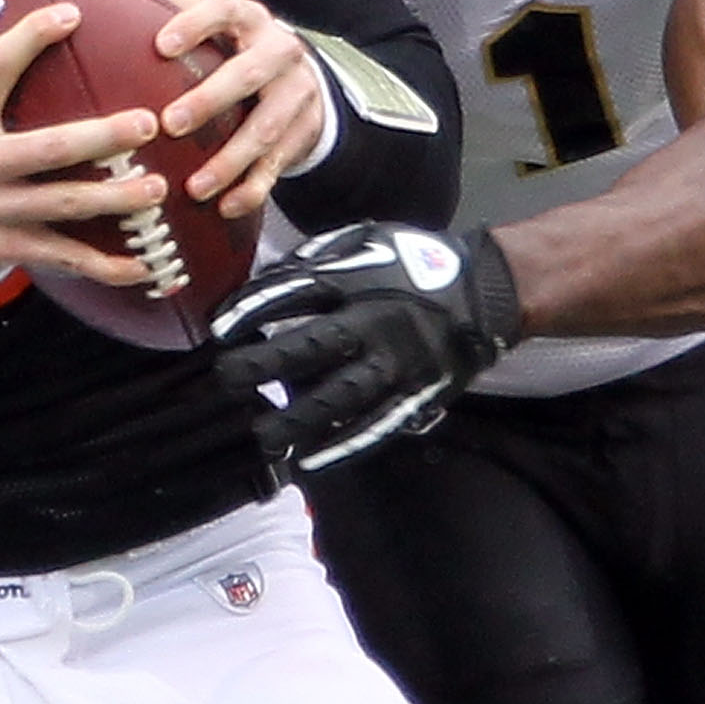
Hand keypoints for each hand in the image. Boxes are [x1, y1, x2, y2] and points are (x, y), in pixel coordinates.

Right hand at [0, 0, 169, 289]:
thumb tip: (12, 18)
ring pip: (62, 204)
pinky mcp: (2, 247)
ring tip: (157, 188)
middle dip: (102, 137)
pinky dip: (103, 266)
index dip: (31, 37)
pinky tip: (141, 266)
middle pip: (49, 147)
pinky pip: (60, 256)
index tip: (72, 14)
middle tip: (147, 123)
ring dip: (114, 198)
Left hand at [143, 0, 326, 219]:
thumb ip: (168, 4)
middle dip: (210, 99)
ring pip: (266, 128)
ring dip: (229, 160)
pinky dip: (252, 189)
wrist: (301, 79)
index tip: (161, 46)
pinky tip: (226, 206)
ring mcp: (295, 94)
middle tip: (170, 123)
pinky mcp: (301, 133)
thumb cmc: (236, 48)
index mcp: (249, 18)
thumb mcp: (212, 21)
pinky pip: (277, 165)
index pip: (224, 9)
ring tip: (195, 186)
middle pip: (250, 73)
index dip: (195, 25)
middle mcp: (279, 51)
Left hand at [211, 222, 519, 472]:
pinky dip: (343, 446)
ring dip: (298, 418)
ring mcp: (396, 363)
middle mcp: (374, 322)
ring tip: (263, 437)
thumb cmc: (414, 264)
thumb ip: (319, 259)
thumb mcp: (368, 241)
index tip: (219, 330)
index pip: (297, 292)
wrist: (484, 292)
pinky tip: (309, 462)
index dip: (254, 309)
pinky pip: (377, 425)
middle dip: (265, 365)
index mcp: (358, 280)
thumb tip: (263, 283)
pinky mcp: (416, 394)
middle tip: (227, 380)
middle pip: (312, 346)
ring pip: (341, 396)